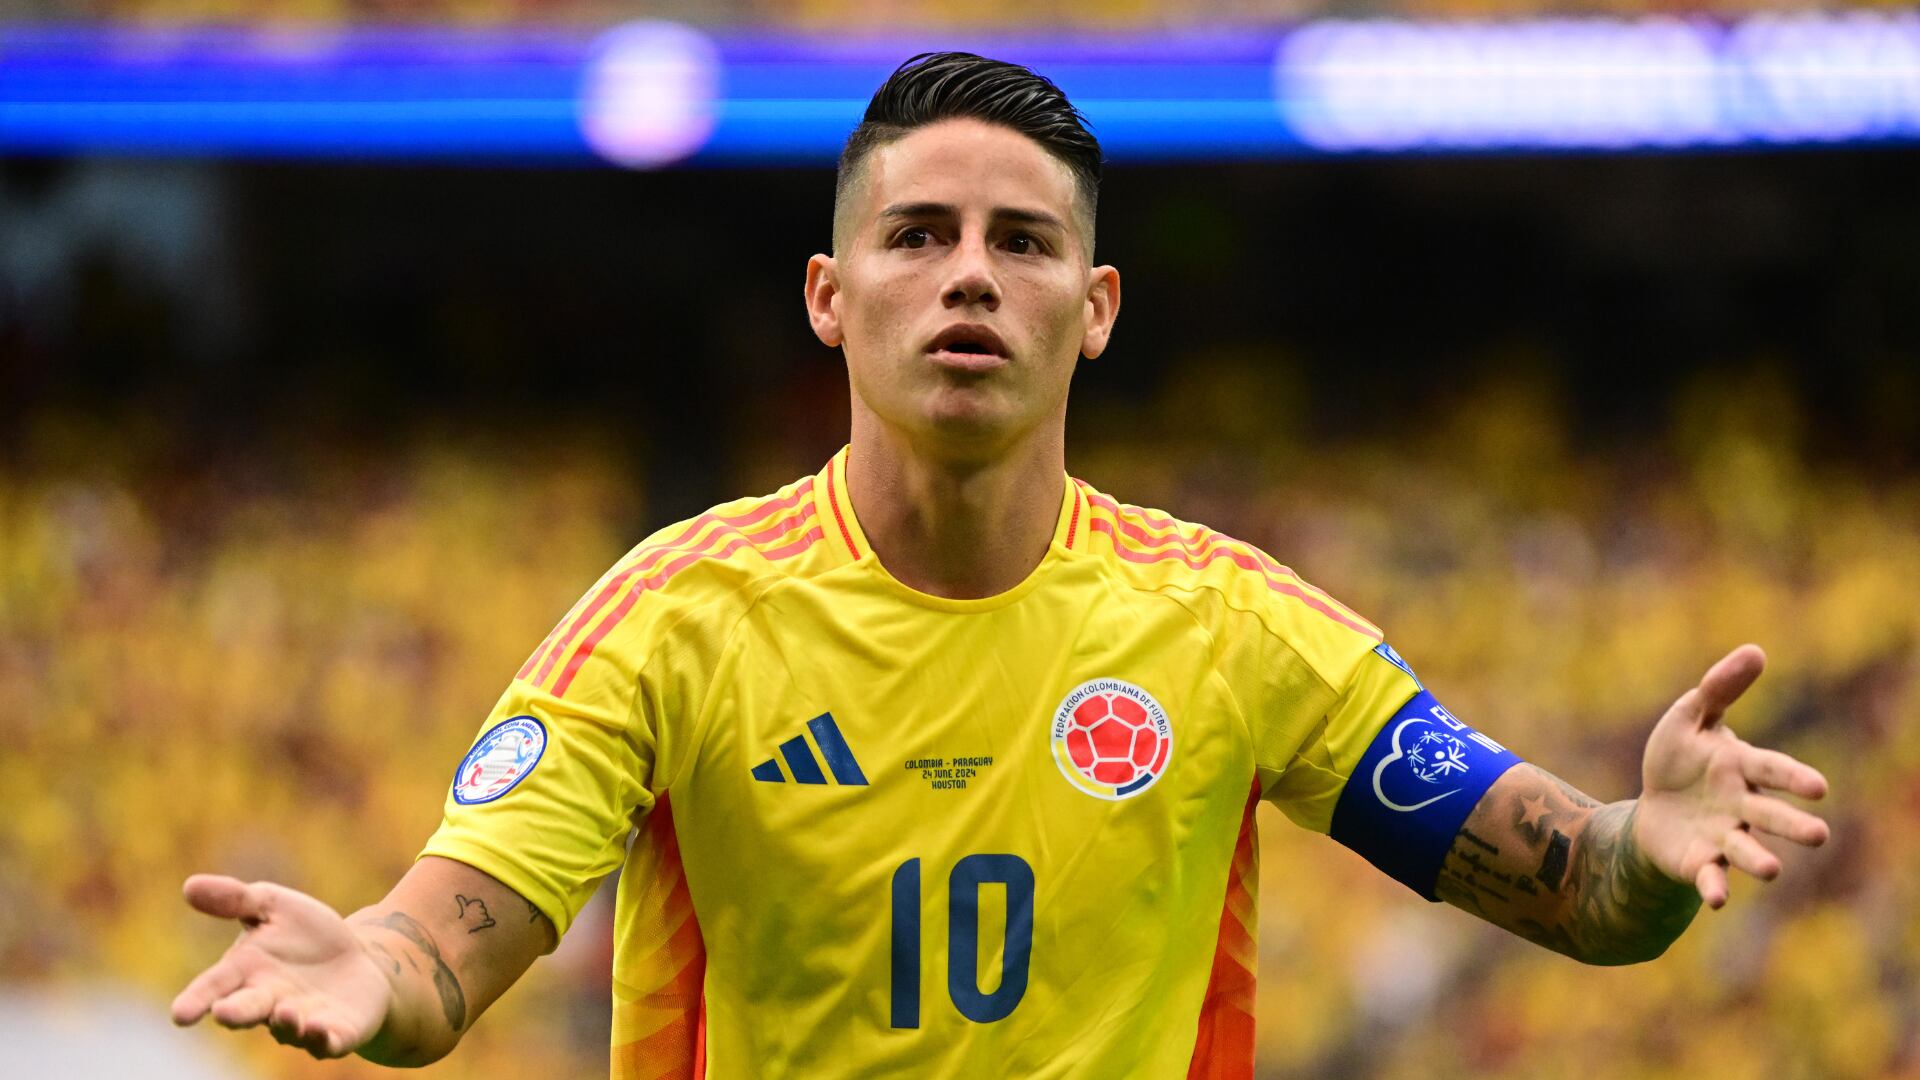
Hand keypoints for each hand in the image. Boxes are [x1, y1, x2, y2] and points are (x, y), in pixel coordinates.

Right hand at [171, 875, 393, 1058]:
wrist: (360, 958)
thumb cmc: (307, 934)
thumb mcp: (274, 906)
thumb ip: (237, 899)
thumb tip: (189, 885)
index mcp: (246, 973)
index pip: (214, 987)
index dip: (196, 1000)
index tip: (180, 1014)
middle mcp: (269, 1002)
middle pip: (246, 1011)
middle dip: (235, 1014)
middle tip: (223, 1013)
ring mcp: (302, 1021)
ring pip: (287, 1030)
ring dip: (286, 1024)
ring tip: (286, 1012)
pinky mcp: (337, 1032)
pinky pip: (328, 1042)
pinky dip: (324, 1039)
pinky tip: (323, 1030)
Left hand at [1634, 644, 1829, 908]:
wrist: (1654, 806)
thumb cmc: (1680, 757)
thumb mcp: (1691, 717)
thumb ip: (1720, 688)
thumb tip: (1756, 650)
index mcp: (1742, 767)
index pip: (1772, 770)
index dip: (1793, 778)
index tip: (1818, 788)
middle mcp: (1741, 806)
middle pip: (1770, 816)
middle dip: (1792, 825)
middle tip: (1818, 835)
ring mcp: (1722, 837)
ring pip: (1745, 851)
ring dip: (1758, 860)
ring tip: (1773, 870)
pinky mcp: (1699, 863)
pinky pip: (1710, 876)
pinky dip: (1714, 886)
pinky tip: (1716, 898)